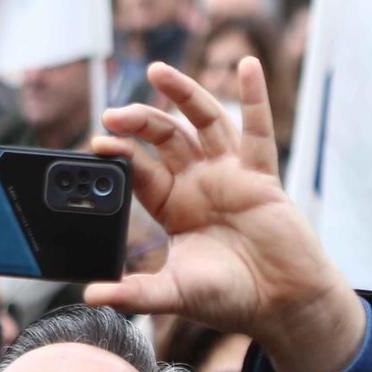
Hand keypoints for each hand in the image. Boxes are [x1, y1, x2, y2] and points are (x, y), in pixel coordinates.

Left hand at [87, 59, 363, 371]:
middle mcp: (198, 183)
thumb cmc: (229, 299)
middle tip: (116, 113)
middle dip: (140, 121)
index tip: (99, 144)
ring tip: (158, 71)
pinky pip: (257, 130)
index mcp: (173, 207)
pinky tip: (245, 65)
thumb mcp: (173, 294)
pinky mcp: (261, 175)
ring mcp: (230, 174)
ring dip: (184, 93)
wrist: (280, 306)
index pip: (141, 170)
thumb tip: (91, 295)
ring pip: (204, 122)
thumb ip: (133, 293)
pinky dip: (254, 96)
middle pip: (165, 137)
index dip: (121, 155)